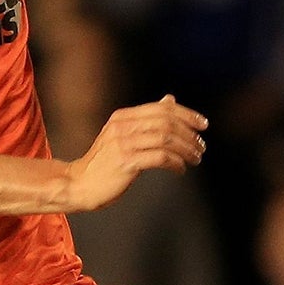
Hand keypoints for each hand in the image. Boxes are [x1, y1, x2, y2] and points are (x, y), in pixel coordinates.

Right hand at [65, 96, 206, 211]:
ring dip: (186, 149)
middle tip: (201, 147)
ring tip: (196, 159)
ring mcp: (123, 143)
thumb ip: (146, 117)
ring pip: (166, 139)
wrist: (79, 184)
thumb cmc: (105, 162)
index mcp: (123, 116)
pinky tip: (180, 169)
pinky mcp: (126, 162)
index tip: (203, 125)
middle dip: (189, 134)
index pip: (163, 109)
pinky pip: (160, 158)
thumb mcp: (123, 133)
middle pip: (167, 122)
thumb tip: (170, 100)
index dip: (187, 114)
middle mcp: (123, 126)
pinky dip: (175, 163)